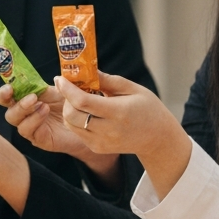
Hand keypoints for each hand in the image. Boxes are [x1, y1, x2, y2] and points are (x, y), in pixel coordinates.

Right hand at [0, 83, 121, 181]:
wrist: (88, 125)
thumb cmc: (75, 105)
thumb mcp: (65, 90)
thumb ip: (57, 83)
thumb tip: (57, 76)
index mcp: (26, 99)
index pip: (7, 96)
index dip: (4, 92)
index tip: (9, 86)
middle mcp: (25, 114)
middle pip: (7, 110)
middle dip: (12, 101)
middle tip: (30, 95)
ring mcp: (30, 127)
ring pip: (14, 120)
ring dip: (24, 109)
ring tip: (42, 104)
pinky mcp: (39, 138)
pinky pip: (28, 130)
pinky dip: (34, 119)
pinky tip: (45, 111)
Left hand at [58, 71, 191, 199]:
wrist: (158, 138)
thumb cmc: (147, 108)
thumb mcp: (132, 89)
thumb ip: (107, 80)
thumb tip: (86, 70)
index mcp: (118, 112)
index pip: (83, 102)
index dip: (67, 89)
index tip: (60, 78)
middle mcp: (108, 130)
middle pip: (72, 115)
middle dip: (66, 99)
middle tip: (70, 89)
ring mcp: (102, 142)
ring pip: (70, 125)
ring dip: (69, 110)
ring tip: (79, 100)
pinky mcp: (98, 148)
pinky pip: (77, 132)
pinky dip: (75, 120)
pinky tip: (86, 112)